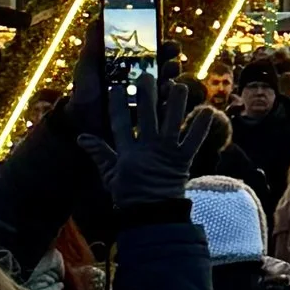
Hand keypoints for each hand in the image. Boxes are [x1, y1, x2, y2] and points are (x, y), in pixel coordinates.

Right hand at [76, 69, 209, 208]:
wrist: (151, 215)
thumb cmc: (130, 194)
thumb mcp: (110, 174)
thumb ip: (99, 153)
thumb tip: (81, 137)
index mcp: (128, 153)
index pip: (120, 124)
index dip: (117, 105)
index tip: (116, 86)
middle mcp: (148, 149)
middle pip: (147, 117)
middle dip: (147, 95)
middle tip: (146, 75)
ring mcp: (167, 153)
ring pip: (172, 123)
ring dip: (176, 103)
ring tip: (179, 84)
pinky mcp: (183, 160)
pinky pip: (193, 141)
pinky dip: (201, 127)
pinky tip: (208, 110)